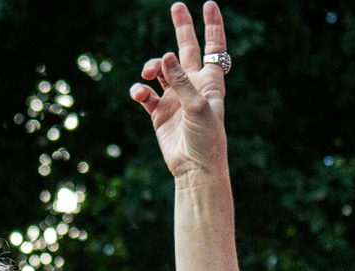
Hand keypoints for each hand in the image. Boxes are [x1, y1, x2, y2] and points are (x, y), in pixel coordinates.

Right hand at [132, 2, 229, 180]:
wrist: (195, 169)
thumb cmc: (206, 140)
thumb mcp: (197, 107)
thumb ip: (181, 81)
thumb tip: (166, 55)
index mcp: (210, 82)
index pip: (214, 48)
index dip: (212, 26)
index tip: (209, 4)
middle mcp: (192, 86)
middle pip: (186, 49)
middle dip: (182, 27)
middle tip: (177, 6)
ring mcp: (175, 98)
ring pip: (160, 70)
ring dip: (152, 67)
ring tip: (149, 75)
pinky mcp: (159, 113)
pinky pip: (145, 93)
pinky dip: (140, 90)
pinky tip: (140, 94)